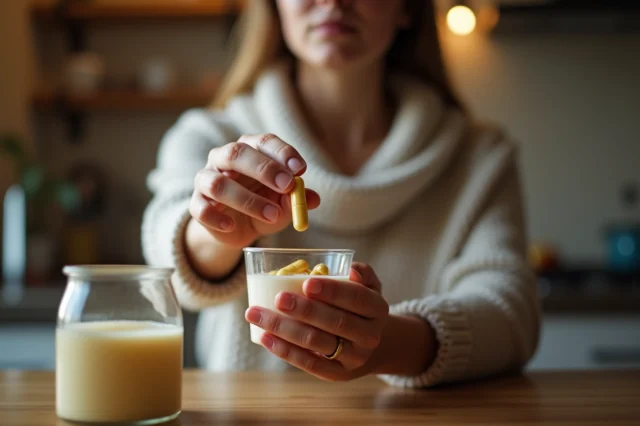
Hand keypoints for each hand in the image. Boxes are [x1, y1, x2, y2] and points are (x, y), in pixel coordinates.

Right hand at [190, 134, 320, 247]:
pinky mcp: (196, 204)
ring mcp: (206, 179)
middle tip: (286, 186)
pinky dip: (216, 218)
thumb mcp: (284, 203)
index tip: (300, 168)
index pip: (264, 141)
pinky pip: (201, 209)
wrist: (236, 228)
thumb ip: (296, 199)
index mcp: (250, 149)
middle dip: (264, 169)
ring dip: (247, 200)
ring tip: (272, 215)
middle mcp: (224, 158)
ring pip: (218, 183)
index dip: (282, 152)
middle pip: (237, 154)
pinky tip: (231, 226)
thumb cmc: (264, 205)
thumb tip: (313, 199)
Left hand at [245, 263, 389, 381]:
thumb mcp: (369, 288)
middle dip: (305, 310)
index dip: (333, 291)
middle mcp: (370, 336)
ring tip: (257, 314)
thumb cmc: (360, 308)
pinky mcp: (336, 375)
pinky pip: (309, 364)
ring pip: (317, 343)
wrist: (373, 346)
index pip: (357, 298)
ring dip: (284, 328)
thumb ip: (361, 274)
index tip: (307, 282)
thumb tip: (350, 269)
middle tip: (278, 298)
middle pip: (336, 322)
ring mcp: (354, 358)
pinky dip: (285, 351)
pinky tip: (265, 337)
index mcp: (378, 308)